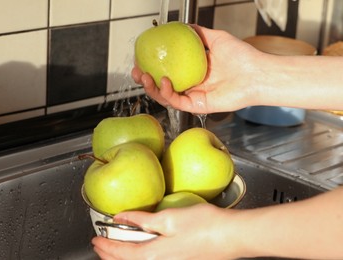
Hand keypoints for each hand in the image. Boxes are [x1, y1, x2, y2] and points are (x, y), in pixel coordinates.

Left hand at [91, 204, 240, 259]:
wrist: (232, 237)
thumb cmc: (204, 227)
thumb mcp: (169, 218)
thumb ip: (143, 219)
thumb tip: (122, 217)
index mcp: (153, 255)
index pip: (121, 252)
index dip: (106, 245)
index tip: (95, 239)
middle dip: (110, 256)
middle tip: (100, 247)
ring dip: (123, 258)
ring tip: (115, 251)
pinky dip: (139, 258)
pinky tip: (143, 251)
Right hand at [133, 25, 262, 113]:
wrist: (256, 73)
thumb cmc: (242, 57)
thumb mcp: (216, 38)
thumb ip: (199, 33)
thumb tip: (183, 26)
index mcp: (193, 71)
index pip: (167, 70)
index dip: (152, 66)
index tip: (141, 57)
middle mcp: (191, 84)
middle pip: (162, 85)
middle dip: (145, 80)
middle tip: (136, 71)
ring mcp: (193, 96)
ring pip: (165, 96)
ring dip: (151, 88)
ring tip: (143, 76)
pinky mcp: (197, 106)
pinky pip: (177, 102)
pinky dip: (167, 93)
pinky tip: (164, 81)